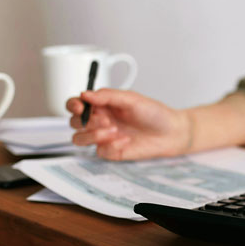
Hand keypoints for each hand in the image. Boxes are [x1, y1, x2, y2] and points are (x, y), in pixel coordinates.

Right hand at [67, 89, 190, 160]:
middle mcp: (99, 121)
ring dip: (92, 135)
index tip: (80, 106)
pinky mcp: (111, 151)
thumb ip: (107, 95)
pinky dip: (111, 146)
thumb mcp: (131, 99)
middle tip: (106, 119)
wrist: (172, 133)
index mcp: (102, 105)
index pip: (76, 104)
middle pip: (74, 122)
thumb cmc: (154, 113)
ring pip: (79, 139)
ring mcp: (104, 137)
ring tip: (113, 130)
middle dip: (86, 121)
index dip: (73, 105)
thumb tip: (85, 94)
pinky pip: (100, 151)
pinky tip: (126, 141)